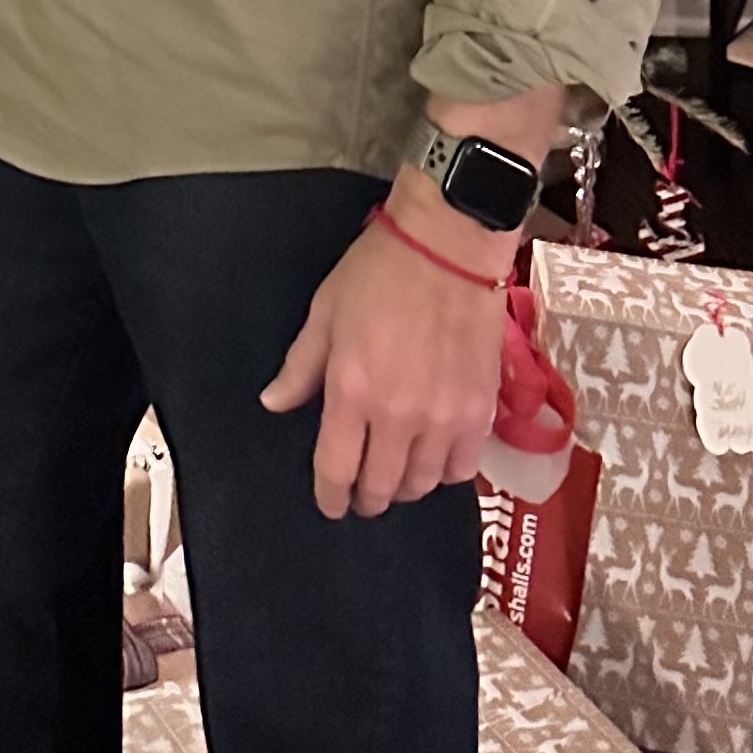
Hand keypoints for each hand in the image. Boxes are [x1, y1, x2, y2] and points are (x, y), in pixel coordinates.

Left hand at [259, 198, 507, 519]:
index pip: (336, 469)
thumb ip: (301, 367)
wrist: (447, 248)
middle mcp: (398, 417)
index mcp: (352, 392)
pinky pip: (462, 469)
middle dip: (366, 498)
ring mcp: (443, 419)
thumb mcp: (324, 313)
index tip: (329, 503)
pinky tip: (434, 458)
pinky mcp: (479, 413)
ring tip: (395, 475)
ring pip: (421, 485)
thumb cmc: (378, 274)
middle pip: (381, 488)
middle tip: (361, 494)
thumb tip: (273, 403)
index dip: (330, 496)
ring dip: (404, 486)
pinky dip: (445, 472)